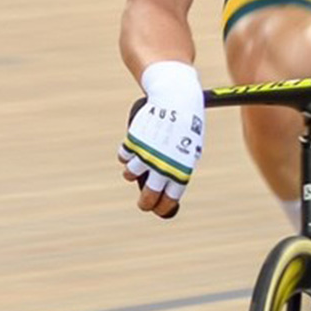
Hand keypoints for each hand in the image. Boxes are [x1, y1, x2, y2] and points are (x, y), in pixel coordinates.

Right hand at [121, 60, 204, 217]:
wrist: (175, 101)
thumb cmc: (185, 128)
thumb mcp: (187, 151)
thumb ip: (177, 170)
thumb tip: (164, 192)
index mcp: (180, 170)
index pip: (169, 199)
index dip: (163, 207)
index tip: (159, 209)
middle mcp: (162, 166)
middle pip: (148, 197)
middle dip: (144, 203)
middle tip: (143, 204)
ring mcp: (146, 154)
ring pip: (130, 175)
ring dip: (132, 171)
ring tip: (141, 162)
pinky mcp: (133, 142)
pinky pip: (123, 157)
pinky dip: (126, 154)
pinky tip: (134, 147)